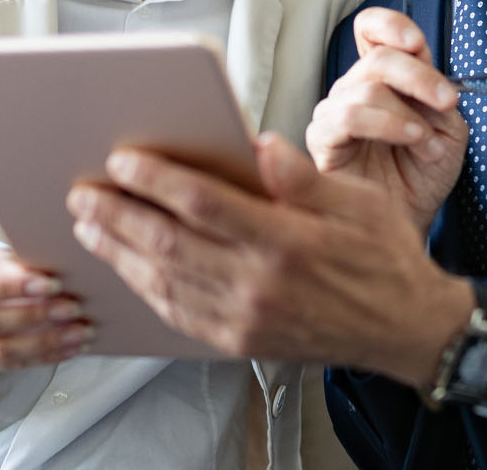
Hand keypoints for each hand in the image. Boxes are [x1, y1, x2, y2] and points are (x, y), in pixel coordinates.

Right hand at [0, 251, 89, 370]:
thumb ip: (12, 265)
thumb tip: (46, 276)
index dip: (13, 287)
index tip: (53, 285)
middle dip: (33, 317)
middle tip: (72, 309)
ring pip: (0, 350)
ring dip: (44, 342)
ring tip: (79, 332)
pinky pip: (11, 365)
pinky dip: (44, 356)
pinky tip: (71, 347)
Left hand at [70, 132, 474, 388]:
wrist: (405, 328)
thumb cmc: (383, 258)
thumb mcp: (358, 201)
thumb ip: (300, 175)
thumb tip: (257, 145)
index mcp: (287, 241)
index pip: (201, 203)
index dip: (154, 178)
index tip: (123, 159)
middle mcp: (260, 284)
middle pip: (167, 243)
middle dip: (116, 214)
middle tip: (82, 191)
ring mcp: (246, 319)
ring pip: (164, 282)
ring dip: (119, 251)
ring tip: (89, 226)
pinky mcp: (240, 342)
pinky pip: (178, 314)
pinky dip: (145, 289)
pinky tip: (128, 268)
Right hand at [306, 8, 470, 231]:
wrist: (414, 218)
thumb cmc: (424, 174)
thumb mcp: (447, 126)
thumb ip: (435, 92)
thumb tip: (424, 64)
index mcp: (384, 78)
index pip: (371, 30)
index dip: (390, 26)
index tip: (416, 43)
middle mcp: (354, 89)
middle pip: (378, 58)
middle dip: (420, 76)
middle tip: (447, 101)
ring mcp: (335, 113)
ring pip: (367, 88)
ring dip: (408, 113)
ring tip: (428, 141)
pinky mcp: (322, 141)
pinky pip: (348, 117)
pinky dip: (387, 124)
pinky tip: (411, 139)